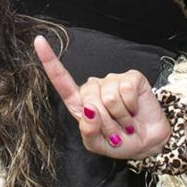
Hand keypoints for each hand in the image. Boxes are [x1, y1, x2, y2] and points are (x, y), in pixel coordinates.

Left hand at [35, 35, 167, 158]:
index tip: (38, 41)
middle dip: (105, 122)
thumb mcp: (97, 145)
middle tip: (116, 130)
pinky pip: (126, 90)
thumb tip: (90, 110)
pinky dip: (131, 107)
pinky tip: (134, 110)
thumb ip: (88, 132)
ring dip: (120, 117)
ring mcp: (113, 80)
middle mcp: (95, 87)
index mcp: (81, 102)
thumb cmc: (120, 142)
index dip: (49, 61)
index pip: (61, 81)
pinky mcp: (132, 78)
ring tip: (126, 122)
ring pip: (108, 97)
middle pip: (89, 99)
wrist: (148, 143)